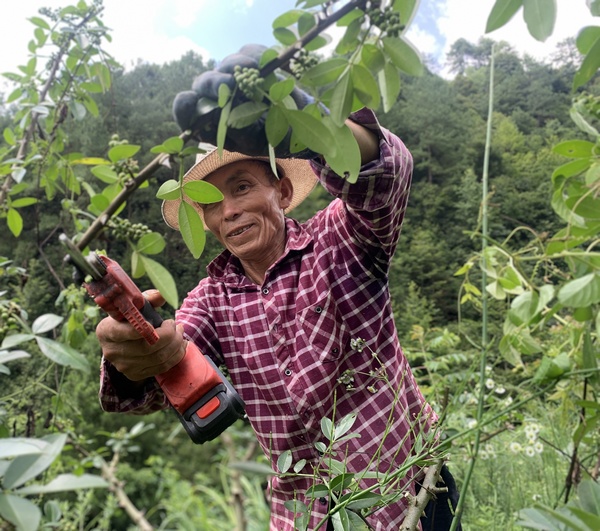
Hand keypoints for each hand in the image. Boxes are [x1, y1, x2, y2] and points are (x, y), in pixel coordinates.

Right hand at [96, 290, 185, 380]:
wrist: (122, 341)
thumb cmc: (130, 318)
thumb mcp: (135, 306)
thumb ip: (148, 299)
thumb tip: (161, 295)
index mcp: (106, 331)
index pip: (123, 332)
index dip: (143, 328)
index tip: (161, 321)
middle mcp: (112, 351)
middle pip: (147, 347)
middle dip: (170, 335)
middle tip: (177, 325)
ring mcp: (123, 366)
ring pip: (158, 358)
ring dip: (176, 345)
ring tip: (180, 332)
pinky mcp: (135, 375)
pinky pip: (162, 367)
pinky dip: (176, 356)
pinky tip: (180, 345)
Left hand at [172, 44, 317, 157]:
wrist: (306, 126)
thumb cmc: (277, 138)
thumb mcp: (253, 141)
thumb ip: (234, 129)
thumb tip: (219, 114)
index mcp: (215, 123)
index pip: (190, 114)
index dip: (184, 106)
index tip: (190, 99)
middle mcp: (222, 99)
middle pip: (205, 84)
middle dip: (213, 82)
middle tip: (229, 82)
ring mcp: (239, 81)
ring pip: (226, 65)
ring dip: (236, 65)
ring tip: (253, 70)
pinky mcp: (256, 65)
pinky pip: (250, 51)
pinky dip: (256, 54)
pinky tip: (265, 63)